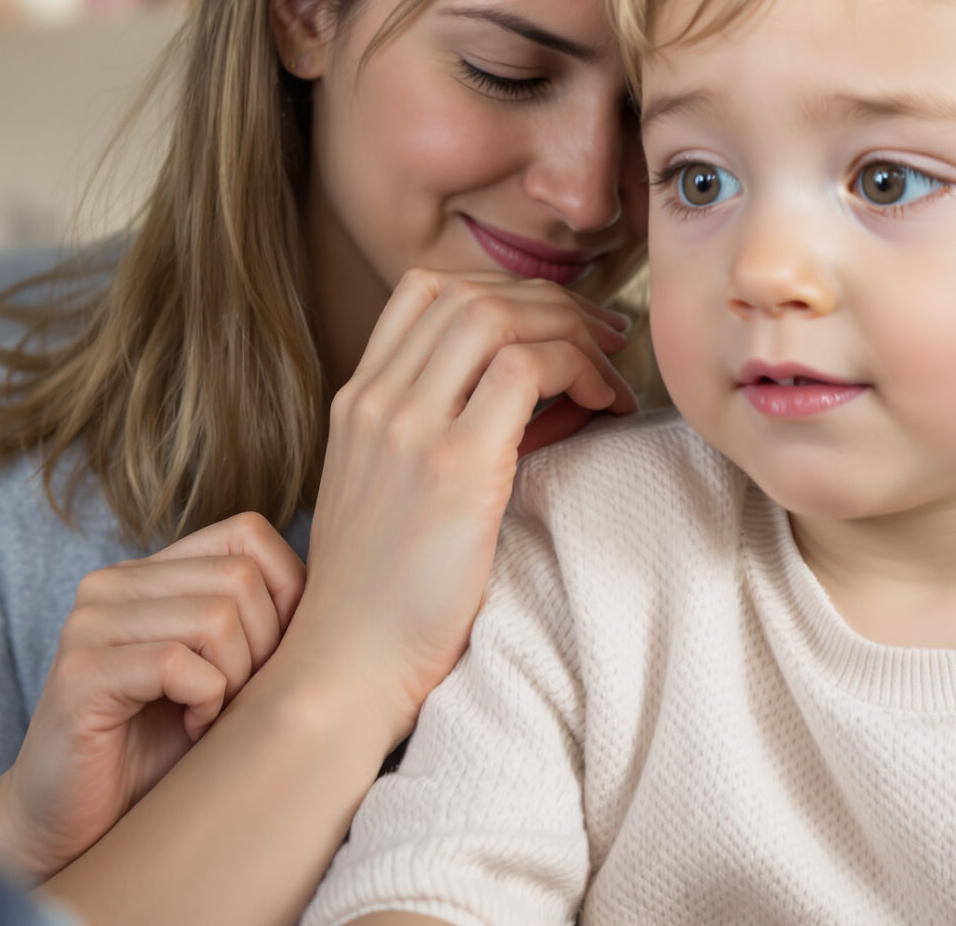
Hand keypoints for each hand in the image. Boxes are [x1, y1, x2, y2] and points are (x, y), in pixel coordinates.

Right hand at [0, 512, 303, 883]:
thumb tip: (343, 595)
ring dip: (234, 683)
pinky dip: (204, 704)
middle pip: (242, 579)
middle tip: (235, 700)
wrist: (78, 824)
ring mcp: (90, 623)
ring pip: (217, 619)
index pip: (249, 535)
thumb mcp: (227, 673)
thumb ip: (261, 622)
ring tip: (206, 716)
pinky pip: (180, 665)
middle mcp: (113, 583)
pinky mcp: (80, 673)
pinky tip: (187, 729)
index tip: (269, 660)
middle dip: (264, 650)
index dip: (286, 596)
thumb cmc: (163, 752)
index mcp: (149, 572)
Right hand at [276, 269, 636, 741]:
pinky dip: (576, 368)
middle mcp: (375, 401)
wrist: (347, 667)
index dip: (503, 290)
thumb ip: (445, 433)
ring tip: (608, 374)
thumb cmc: (385, 598)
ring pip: (499, 315)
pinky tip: (602, 405)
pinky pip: (525, 368)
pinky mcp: (451, 466)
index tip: (554, 324)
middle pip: (471, 292)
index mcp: (356, 401)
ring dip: (570, 331)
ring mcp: (407, 427)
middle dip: (551, 302)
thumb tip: (548, 390)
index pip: (427, 290)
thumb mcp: (393, 493)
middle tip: (605, 337)